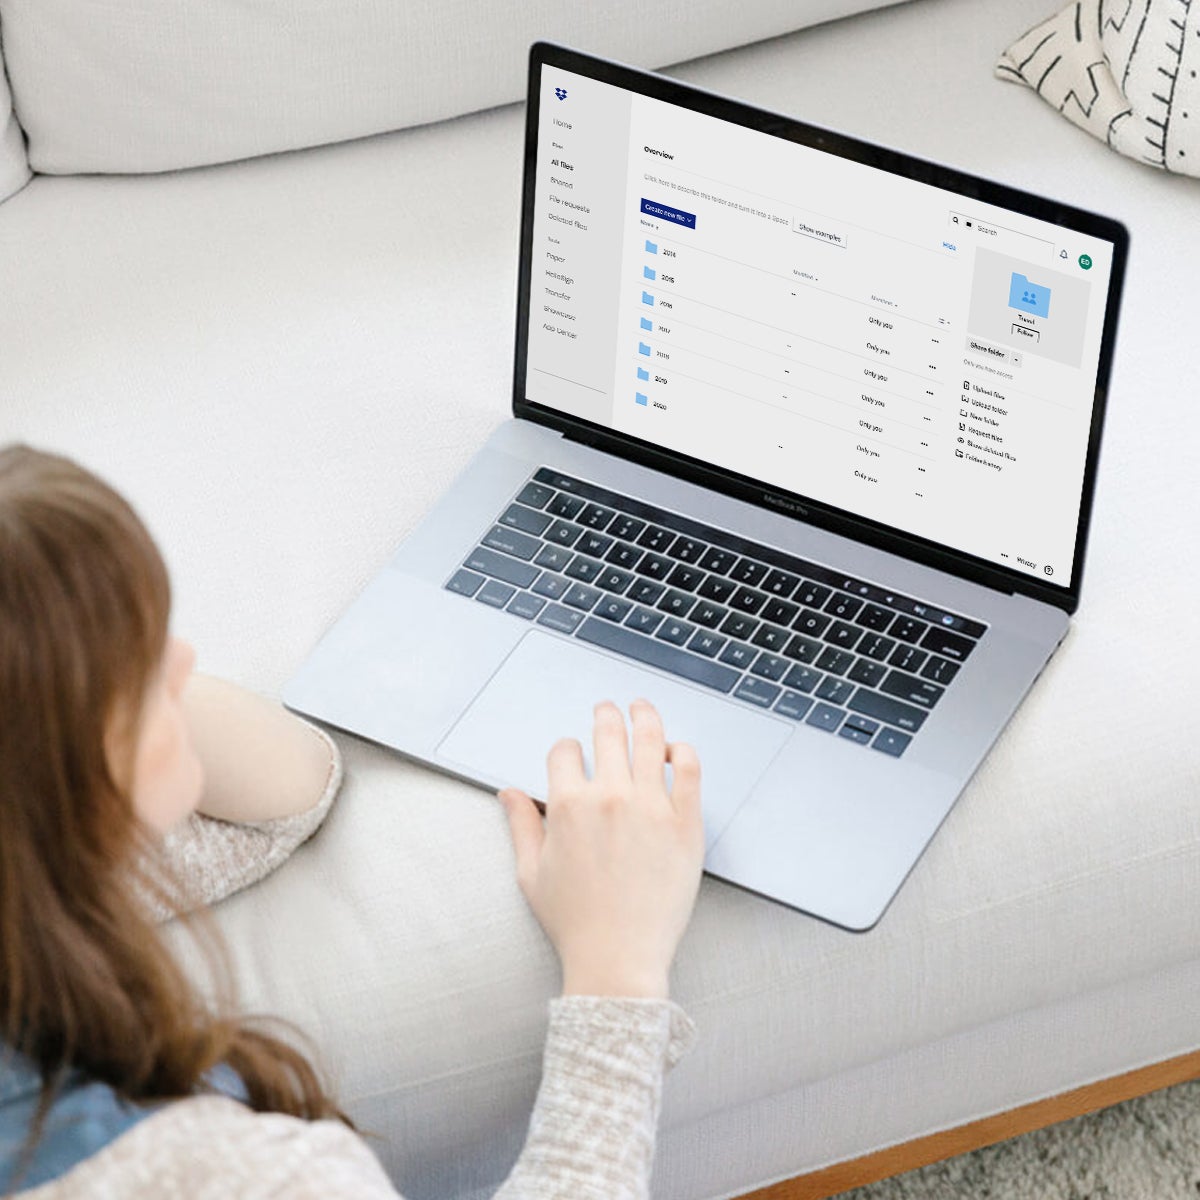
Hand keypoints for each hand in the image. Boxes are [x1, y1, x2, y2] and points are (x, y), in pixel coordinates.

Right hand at [499, 699, 703, 998]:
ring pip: (650, 739)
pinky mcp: (685, 821)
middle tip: (607, 708)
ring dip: (644, 715)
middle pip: (607, 733)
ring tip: (642, 707)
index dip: (566, 749)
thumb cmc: (573, 921)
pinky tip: (676, 748)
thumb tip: (508, 792)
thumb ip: (521, 825)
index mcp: (568, 805)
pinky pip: (689, 769)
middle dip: (605, 715)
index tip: (572, 754)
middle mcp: (609, 796)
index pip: (565, 751)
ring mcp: (651, 806)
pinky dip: (682, 750)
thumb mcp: (532, 873)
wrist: (618, 958)